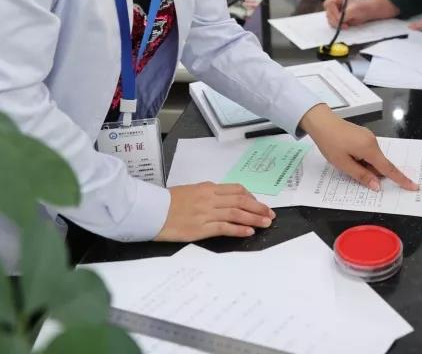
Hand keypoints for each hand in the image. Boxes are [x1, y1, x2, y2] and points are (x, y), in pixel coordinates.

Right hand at [155, 182, 274, 240]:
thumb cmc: (168, 202)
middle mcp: (210, 199)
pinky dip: (239, 229)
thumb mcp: (191, 191)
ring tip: (266, 223)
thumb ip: (208, 194)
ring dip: (254, 219)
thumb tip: (224, 199)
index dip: (251, 197)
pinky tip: (249, 231)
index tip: (259, 204)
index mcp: (208, 188)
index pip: (236, 190)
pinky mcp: (201, 228)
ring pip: (237, 214)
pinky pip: (225, 228)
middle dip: (258, 208)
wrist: (151, 211)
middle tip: (270, 214)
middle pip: (241, 201)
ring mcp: (206, 213)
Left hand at [301, 104, 417, 191]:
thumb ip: (362, 175)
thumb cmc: (330, 143)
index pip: (389, 169)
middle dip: (370, 171)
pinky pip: (368, 151)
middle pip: (379, 163)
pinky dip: (362, 158)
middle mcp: (373, 141)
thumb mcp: (343, 164)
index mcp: (369, 149)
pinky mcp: (364, 135)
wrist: (321, 121)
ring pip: (372, 158)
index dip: (401, 179)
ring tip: (345, 159)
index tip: (414, 186)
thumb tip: (377, 186)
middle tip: (350, 168)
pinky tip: (348, 154)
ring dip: (364, 164)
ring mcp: (369, 137)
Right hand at [322, 0, 396, 27]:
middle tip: (343, 24)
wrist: (367, 12)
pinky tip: (345, 25)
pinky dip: (338, 26)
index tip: (339, 18)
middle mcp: (334, 4)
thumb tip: (339, 19)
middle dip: (335, 20)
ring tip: (346, 25)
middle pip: (328, 13)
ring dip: (337, 24)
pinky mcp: (337, 19)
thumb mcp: (354, 10)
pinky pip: (333, 24)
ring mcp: (335, 12)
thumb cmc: (362, 7)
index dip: (333, 12)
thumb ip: (345, 14)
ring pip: (330, 20)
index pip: (328, 4)